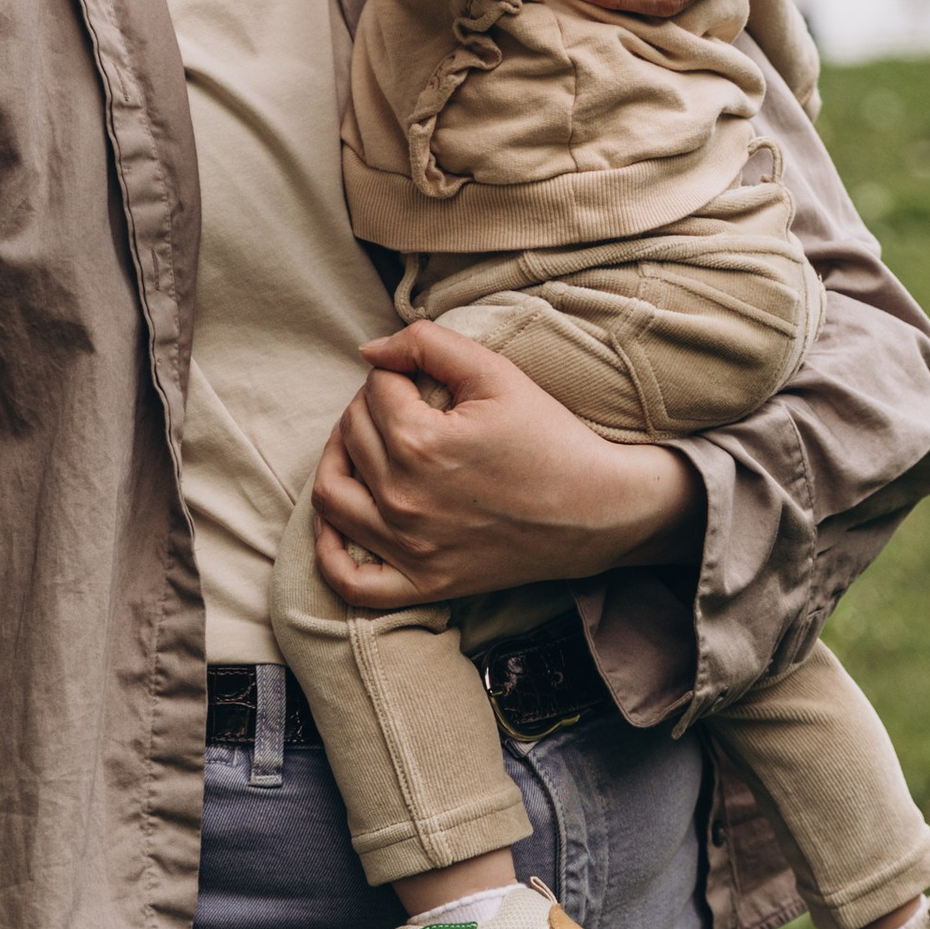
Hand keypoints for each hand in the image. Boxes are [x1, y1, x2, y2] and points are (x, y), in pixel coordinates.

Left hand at [310, 323, 703, 609]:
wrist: (599, 511)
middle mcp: (403, 501)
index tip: (424, 380)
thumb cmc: (550, 438)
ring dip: (338, 461)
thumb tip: (369, 350)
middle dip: (369, 407)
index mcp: (419, 444)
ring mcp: (409, 550)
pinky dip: (330, 552)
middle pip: (350, 434)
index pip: (374, 389)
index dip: (397, 373)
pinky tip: (342, 521)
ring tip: (367, 446)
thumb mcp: (496, 372)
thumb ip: (427, 343)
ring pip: (330, 498)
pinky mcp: (423, 585)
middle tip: (405, 405)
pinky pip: (348, 581)